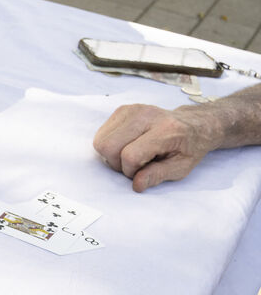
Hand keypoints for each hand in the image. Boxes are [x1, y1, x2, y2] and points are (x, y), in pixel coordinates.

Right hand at [93, 103, 221, 191]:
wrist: (194, 124)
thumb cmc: (188, 147)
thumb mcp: (181, 167)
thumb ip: (158, 175)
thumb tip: (137, 184)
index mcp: (166, 129)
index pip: (130, 155)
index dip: (131, 171)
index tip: (143, 171)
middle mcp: (147, 115)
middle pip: (108, 146)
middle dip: (117, 163)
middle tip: (135, 164)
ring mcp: (132, 110)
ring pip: (101, 140)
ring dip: (111, 155)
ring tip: (130, 154)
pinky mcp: (123, 110)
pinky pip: (102, 134)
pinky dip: (110, 145)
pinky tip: (127, 144)